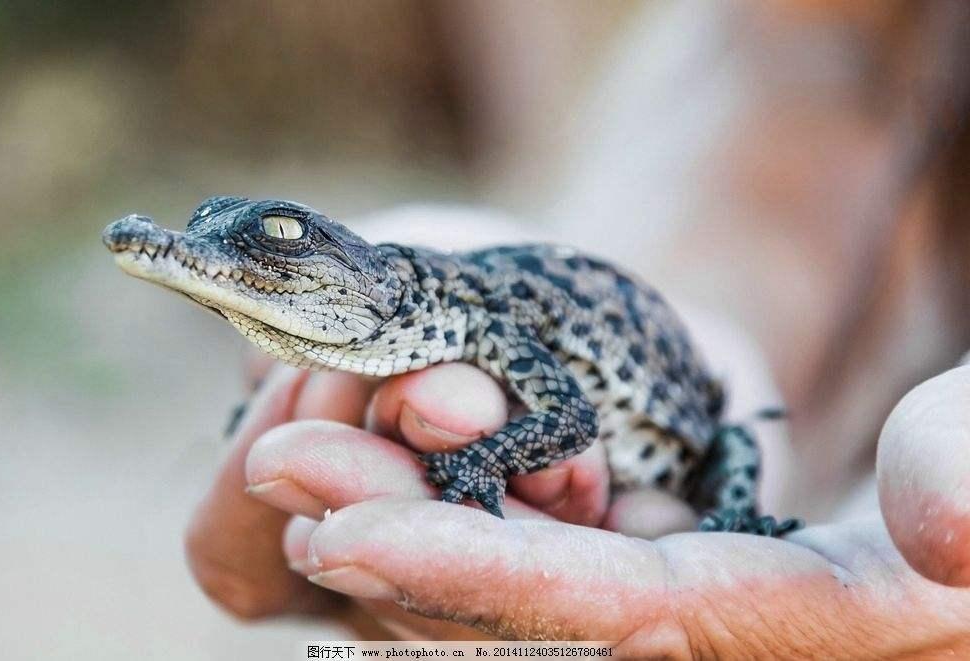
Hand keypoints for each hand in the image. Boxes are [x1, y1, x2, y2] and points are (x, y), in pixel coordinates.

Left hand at [187, 354, 969, 655]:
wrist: (945, 526)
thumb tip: (941, 532)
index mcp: (767, 621)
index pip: (598, 608)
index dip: (471, 578)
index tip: (348, 537)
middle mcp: (685, 638)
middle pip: (510, 601)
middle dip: (392, 542)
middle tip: (277, 471)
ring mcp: (650, 609)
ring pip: (493, 583)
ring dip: (388, 526)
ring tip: (283, 470)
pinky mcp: (630, 577)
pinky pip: (512, 563)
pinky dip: (428, 530)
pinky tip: (349, 496)